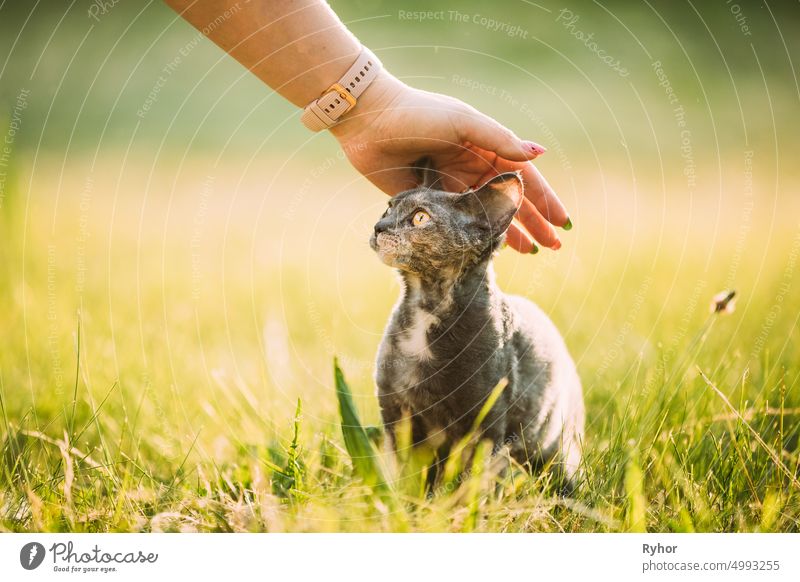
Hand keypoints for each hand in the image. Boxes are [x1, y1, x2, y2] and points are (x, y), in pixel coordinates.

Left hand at [330, 71, 570, 252]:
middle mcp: (471, 167)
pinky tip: (493, 250)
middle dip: (534, 223)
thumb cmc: (416, 114)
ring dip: (510, 233)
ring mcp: (450, 185)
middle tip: (553, 247)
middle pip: (509, 201)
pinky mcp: (427, 200)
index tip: (563, 222)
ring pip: (486, 216)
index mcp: (484, 145)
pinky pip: (458, 223)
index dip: (544, 199)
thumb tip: (539, 153)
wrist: (367, 121)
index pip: (522, 177)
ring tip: (533, 254)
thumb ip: (499, 139)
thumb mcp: (462, 122)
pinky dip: (476, 236)